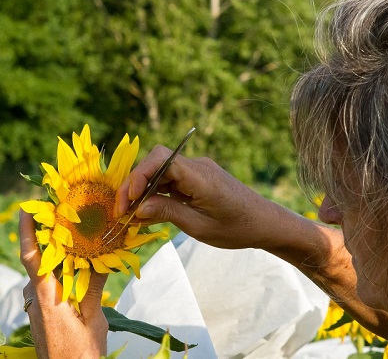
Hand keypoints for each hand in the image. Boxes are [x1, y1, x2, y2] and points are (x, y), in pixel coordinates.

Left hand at [19, 210, 108, 358]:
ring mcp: (35, 305)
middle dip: (48, 234)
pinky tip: (75, 262)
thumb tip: (103, 257)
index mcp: (46, 297)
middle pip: (38, 258)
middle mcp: (35, 297)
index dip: (26, 230)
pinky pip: (46, 283)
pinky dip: (58, 269)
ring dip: (56, 252)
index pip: (30, 256)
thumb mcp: (94, 320)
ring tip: (75, 232)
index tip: (27, 208)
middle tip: (62, 211)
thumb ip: (94, 288)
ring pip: (43, 271)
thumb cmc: (81, 354)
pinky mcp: (40, 311)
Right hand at [116, 145, 294, 249]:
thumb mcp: (199, 226)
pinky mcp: (196, 179)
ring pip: (159, 172)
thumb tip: (137, 208)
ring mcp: (196, 171)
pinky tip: (146, 213)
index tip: (129, 200)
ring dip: (143, 191)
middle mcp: (196, 167)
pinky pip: (170, 180)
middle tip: (122, 212)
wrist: (265, 223)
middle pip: (155, 163)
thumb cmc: (237, 228)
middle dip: (134, 185)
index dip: (139, 175)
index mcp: (199, 175)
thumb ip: (167, 213)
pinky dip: (155, 194)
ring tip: (130, 216)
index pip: (160, 159)